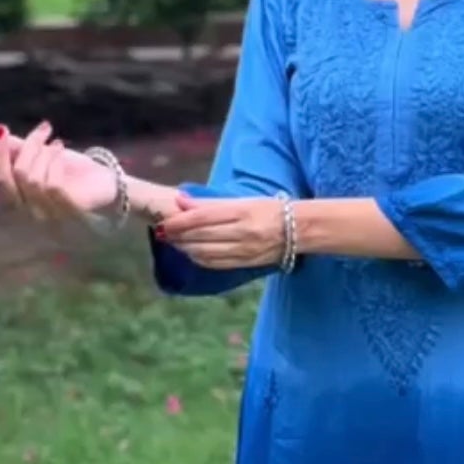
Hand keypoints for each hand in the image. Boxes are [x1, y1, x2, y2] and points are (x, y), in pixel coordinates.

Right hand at [0, 121, 116, 221]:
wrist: (109, 187)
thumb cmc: (74, 174)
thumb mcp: (45, 158)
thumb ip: (22, 150)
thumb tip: (3, 136)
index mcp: (21, 201)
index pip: (0, 179)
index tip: (1, 130)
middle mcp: (31, 213)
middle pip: (16, 176)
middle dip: (27, 148)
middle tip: (43, 130)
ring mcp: (51, 216)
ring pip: (33, 179)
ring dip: (45, 153)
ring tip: (58, 143)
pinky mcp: (69, 213)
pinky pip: (52, 186)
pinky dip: (55, 162)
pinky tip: (62, 151)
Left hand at [155, 193, 286, 269]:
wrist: (300, 230)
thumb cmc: (270, 209)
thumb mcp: (243, 200)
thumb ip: (211, 202)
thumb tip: (181, 201)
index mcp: (242, 212)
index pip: (202, 217)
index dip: (179, 221)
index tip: (164, 222)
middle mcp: (242, 233)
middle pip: (200, 236)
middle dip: (177, 236)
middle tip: (163, 232)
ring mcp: (243, 251)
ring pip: (204, 253)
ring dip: (185, 248)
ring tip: (174, 241)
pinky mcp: (244, 264)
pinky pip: (214, 263)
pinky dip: (198, 258)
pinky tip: (191, 252)